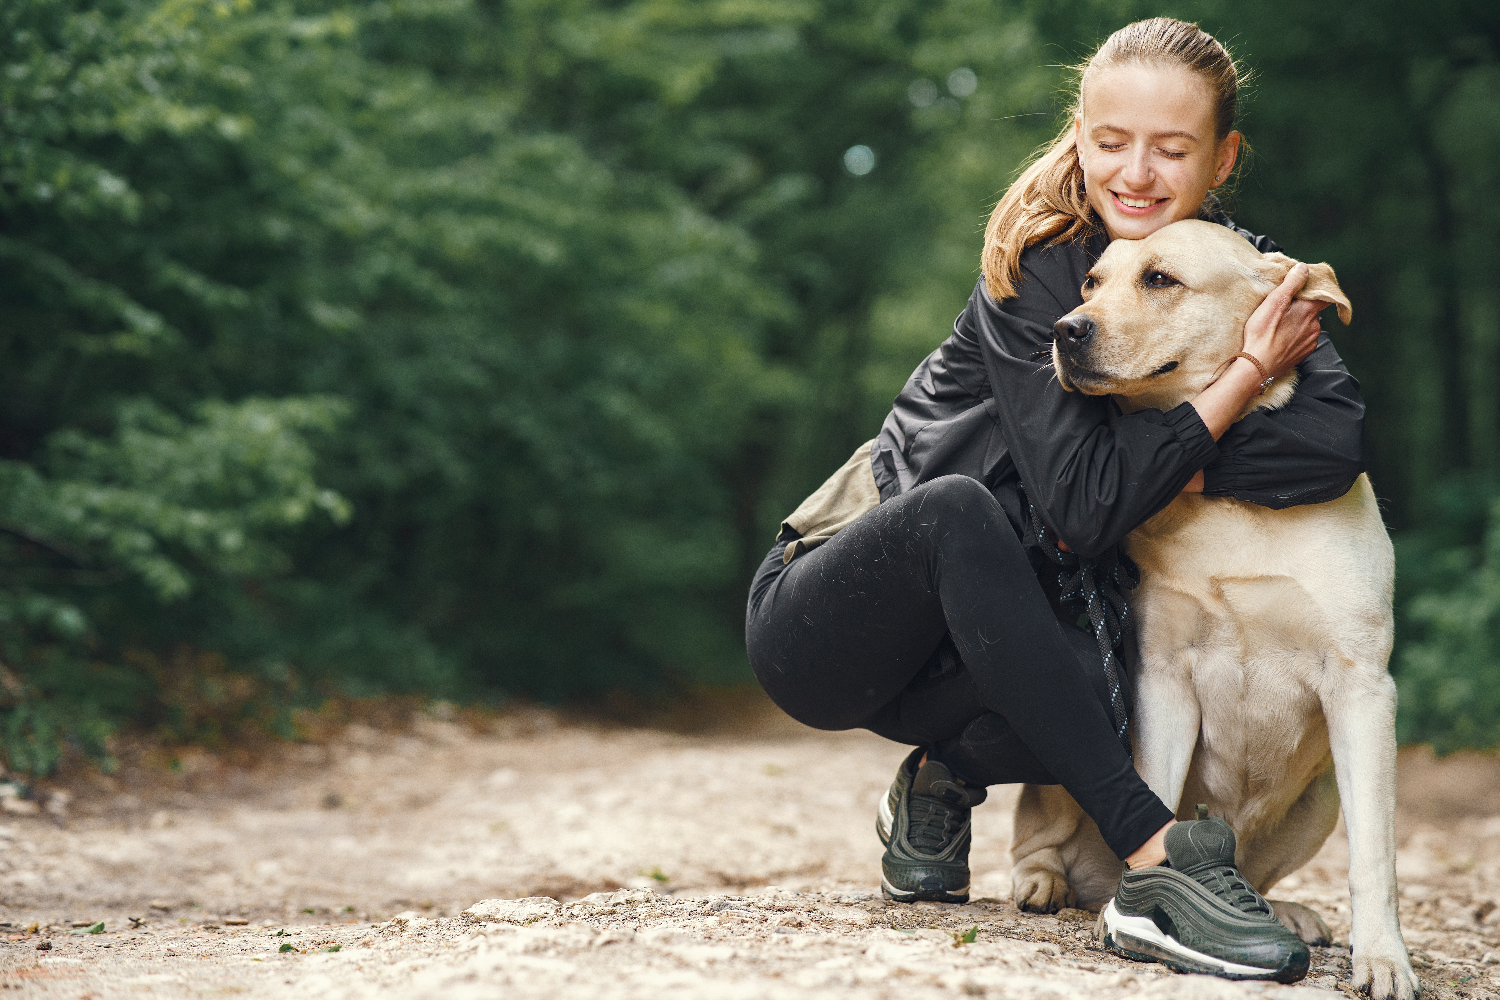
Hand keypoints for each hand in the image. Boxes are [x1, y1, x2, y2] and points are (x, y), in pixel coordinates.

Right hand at [1241, 262, 1322, 377]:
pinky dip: (1294, 336)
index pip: (1325, 294)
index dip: (1317, 288)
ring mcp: (1310, 341)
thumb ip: (1291, 283)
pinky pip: (1303, 339)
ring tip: (1278, 325)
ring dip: (1297, 322)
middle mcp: (1315, 326)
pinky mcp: (1303, 353)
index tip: (1306, 286)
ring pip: (1307, 325)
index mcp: (1309, 311)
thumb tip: (1303, 268)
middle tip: (1282, 308)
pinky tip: (1280, 338)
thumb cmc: (1262, 335)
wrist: (1257, 367)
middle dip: (1301, 307)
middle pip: (1313, 310)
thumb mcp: (1274, 302)